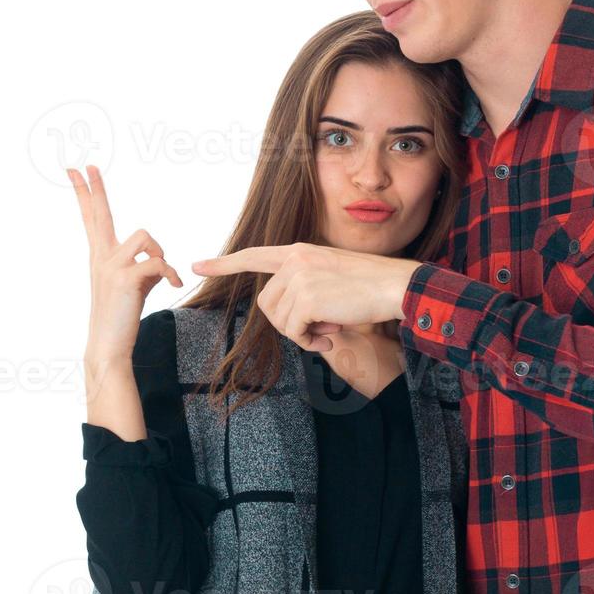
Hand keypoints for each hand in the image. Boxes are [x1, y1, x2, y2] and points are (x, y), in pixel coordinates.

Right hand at [68, 165, 183, 363]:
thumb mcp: (134, 285)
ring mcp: (110, 267)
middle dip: (95, 189)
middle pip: (99, 214)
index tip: (76, 170)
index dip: (86, 193)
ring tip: (162, 274)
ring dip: (160, 252)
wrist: (109, 346)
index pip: (92, 218)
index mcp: (100, 256)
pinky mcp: (125, 279)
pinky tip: (175, 286)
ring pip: (145, 236)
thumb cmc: (122, 316)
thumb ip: (143, 266)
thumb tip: (160, 261)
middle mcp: (101, 257)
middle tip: (86, 164)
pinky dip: (172, 274)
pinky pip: (159, 262)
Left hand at [190, 243, 419, 352]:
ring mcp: (299, 277)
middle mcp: (295, 260)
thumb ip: (306, 283)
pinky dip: (310, 340)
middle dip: (288, 323)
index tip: (198, 265)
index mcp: (300, 252)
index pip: (255, 255)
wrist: (395, 286)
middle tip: (320, 329)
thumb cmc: (370, 286)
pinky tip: (332, 334)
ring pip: (279, 319)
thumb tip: (288, 314)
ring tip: (329, 329)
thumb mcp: (332, 274)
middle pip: (267, 303)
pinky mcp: (306, 297)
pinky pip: (293, 330)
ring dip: (302, 333)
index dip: (225, 263)